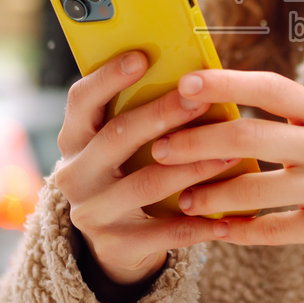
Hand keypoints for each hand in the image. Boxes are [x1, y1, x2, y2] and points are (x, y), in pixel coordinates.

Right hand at [52, 51, 235, 287]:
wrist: (114, 243)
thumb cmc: (129, 174)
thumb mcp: (122, 145)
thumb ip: (141, 113)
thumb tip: (192, 76)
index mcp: (74, 139)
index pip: (81, 100)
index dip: (108, 77)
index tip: (142, 57)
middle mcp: (75, 174)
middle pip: (117, 136)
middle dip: (162, 114)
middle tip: (201, 100)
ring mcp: (92, 213)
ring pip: (145, 184)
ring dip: (192, 168)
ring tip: (229, 156)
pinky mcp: (115, 246)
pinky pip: (164, 233)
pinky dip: (199, 225)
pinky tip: (227, 218)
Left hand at [147, 69, 303, 264]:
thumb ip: (285, 113)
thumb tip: (214, 94)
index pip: (271, 88)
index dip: (226, 83)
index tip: (185, 83)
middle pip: (254, 137)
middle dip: (199, 142)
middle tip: (159, 148)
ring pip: (259, 190)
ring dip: (213, 194)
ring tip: (184, 199)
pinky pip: (277, 230)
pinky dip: (241, 231)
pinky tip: (215, 231)